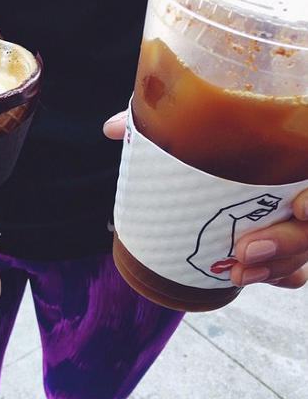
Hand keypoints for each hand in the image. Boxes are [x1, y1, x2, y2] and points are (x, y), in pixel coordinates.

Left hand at [103, 111, 307, 289]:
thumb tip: (110, 129)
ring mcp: (290, 212)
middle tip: (244, 251)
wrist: (222, 133)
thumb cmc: (208, 126)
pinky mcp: (279, 233)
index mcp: (285, 150)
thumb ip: (158, 124)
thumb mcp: (186, 121)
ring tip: (238, 273)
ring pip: (304, 249)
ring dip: (276, 266)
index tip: (298, 208)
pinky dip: (275, 274)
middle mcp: (295, 183)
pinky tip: (247, 277)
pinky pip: (292, 264)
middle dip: (288, 244)